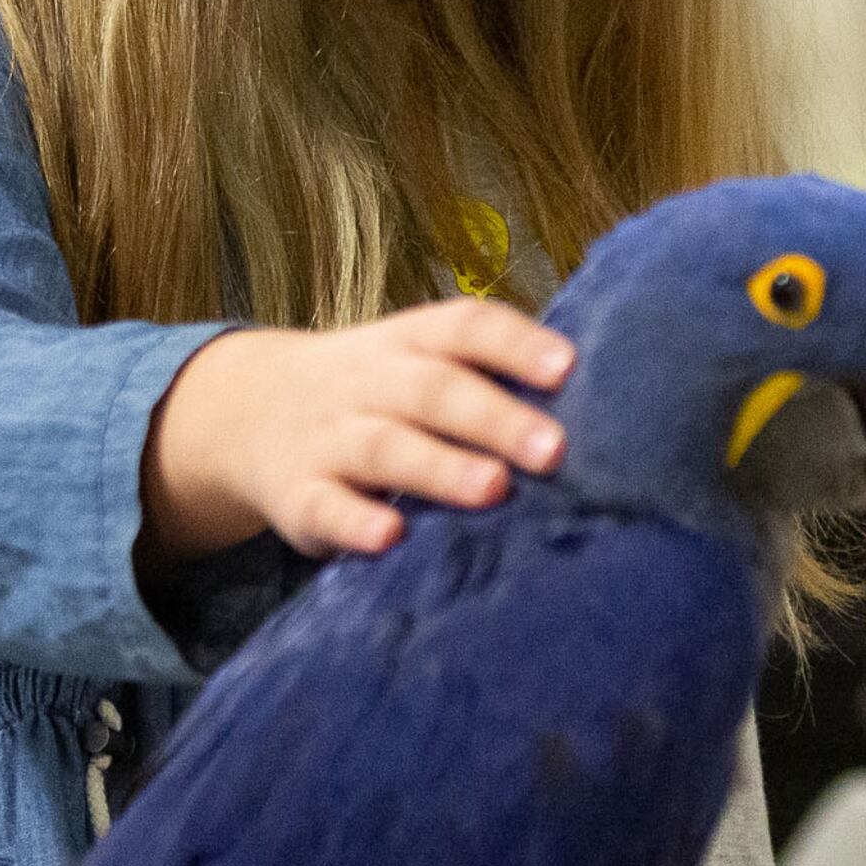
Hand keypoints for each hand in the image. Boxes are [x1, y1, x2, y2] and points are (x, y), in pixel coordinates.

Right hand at [141, 301, 574, 561]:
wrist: (252, 411)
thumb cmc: (381, 393)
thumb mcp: (421, 364)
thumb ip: (495, 378)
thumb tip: (614, 404)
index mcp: (411, 343)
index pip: (465, 328)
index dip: (516, 344)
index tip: (569, 367)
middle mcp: (371, 382)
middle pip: (433, 390)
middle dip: (495, 418)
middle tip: (555, 450)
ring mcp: (330, 438)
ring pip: (384, 446)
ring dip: (439, 468)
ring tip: (492, 489)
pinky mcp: (299, 495)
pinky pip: (325, 506)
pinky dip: (355, 522)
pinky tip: (391, 538)